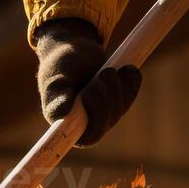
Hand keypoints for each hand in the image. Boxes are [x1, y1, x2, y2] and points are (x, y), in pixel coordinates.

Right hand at [35, 18, 142, 147]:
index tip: (89, 94)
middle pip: (109, 119)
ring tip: (107, 69)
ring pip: (121, 106)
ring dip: (116, 83)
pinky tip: (125, 68)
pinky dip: (131, 78)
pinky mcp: (120, 100)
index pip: (91, 137)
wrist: (74, 50)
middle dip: (107, 94)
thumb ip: (58, 97)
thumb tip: (60, 113)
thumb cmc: (60, 67)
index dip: (97, 117)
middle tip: (102, 73)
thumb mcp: (56, 80)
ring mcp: (107, 115)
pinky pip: (132, 92)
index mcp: (70, 127)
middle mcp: (89, 125)